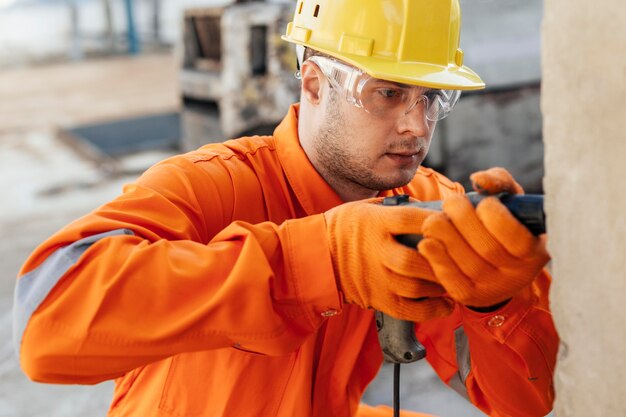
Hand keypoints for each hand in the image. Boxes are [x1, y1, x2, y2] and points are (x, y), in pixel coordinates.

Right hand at [324, 198, 453, 320]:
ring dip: (440, 284)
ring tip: (455, 278)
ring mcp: (376, 278)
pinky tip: (446, 303)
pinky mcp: (377, 299)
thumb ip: (396, 208)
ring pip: (414, 287)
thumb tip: (430, 208)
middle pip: (413, 260)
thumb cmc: (345, 228)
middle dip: (441, 260)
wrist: (316, 257)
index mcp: (374, 223)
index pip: (410, 219)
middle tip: (460, 256)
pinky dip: (432, 310)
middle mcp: (375, 251)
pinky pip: (409, 310)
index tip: (455, 220)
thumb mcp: (365, 208)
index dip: (436, 220)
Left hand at [418, 168, 549, 307]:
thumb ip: (500, 182)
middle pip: (488, 249)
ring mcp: (494, 288)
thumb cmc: (504, 221)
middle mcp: (518, 274)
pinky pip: (453, 282)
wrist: (496, 261)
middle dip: (464, 221)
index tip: (484, 203)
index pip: (517, 238)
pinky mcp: (470, 295)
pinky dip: (437, 260)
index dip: (496, 217)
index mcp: (534, 250)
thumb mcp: (510, 200)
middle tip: (451, 203)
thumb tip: (479, 179)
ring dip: (446, 237)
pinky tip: (426, 243)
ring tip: (435, 220)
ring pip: (468, 265)